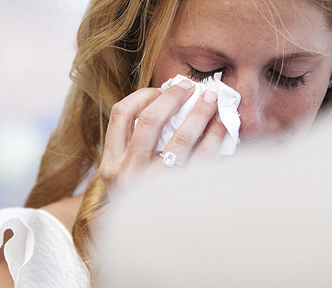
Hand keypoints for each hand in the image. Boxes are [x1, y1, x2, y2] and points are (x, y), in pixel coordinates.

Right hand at [99, 78, 226, 191]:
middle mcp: (127, 174)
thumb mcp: (125, 176)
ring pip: (179, 137)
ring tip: (211, 99)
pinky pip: (203, 157)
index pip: (121, 114)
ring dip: (198, 112)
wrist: (143, 246)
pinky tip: (222, 126)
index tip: (162, 89)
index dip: (144, 94)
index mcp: (110, 165)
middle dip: (173, 96)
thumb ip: (135, 145)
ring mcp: (153, 187)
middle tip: (190, 86)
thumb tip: (169, 103)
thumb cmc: (139, 201)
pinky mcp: (180, 195)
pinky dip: (214, 136)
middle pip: (150, 120)